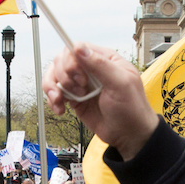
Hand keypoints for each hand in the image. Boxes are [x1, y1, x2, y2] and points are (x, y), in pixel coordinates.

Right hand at [42, 43, 159, 160]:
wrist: (128, 135)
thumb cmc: (131, 109)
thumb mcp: (120, 84)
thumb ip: (100, 64)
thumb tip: (79, 48)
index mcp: (104, 59)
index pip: (78, 48)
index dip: (72, 61)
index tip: (81, 78)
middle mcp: (90, 69)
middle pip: (62, 60)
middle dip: (64, 76)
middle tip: (79, 90)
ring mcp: (81, 84)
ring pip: (55, 75)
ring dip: (52, 87)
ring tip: (60, 100)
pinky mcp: (74, 98)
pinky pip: (55, 93)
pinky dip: (52, 100)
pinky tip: (59, 109)